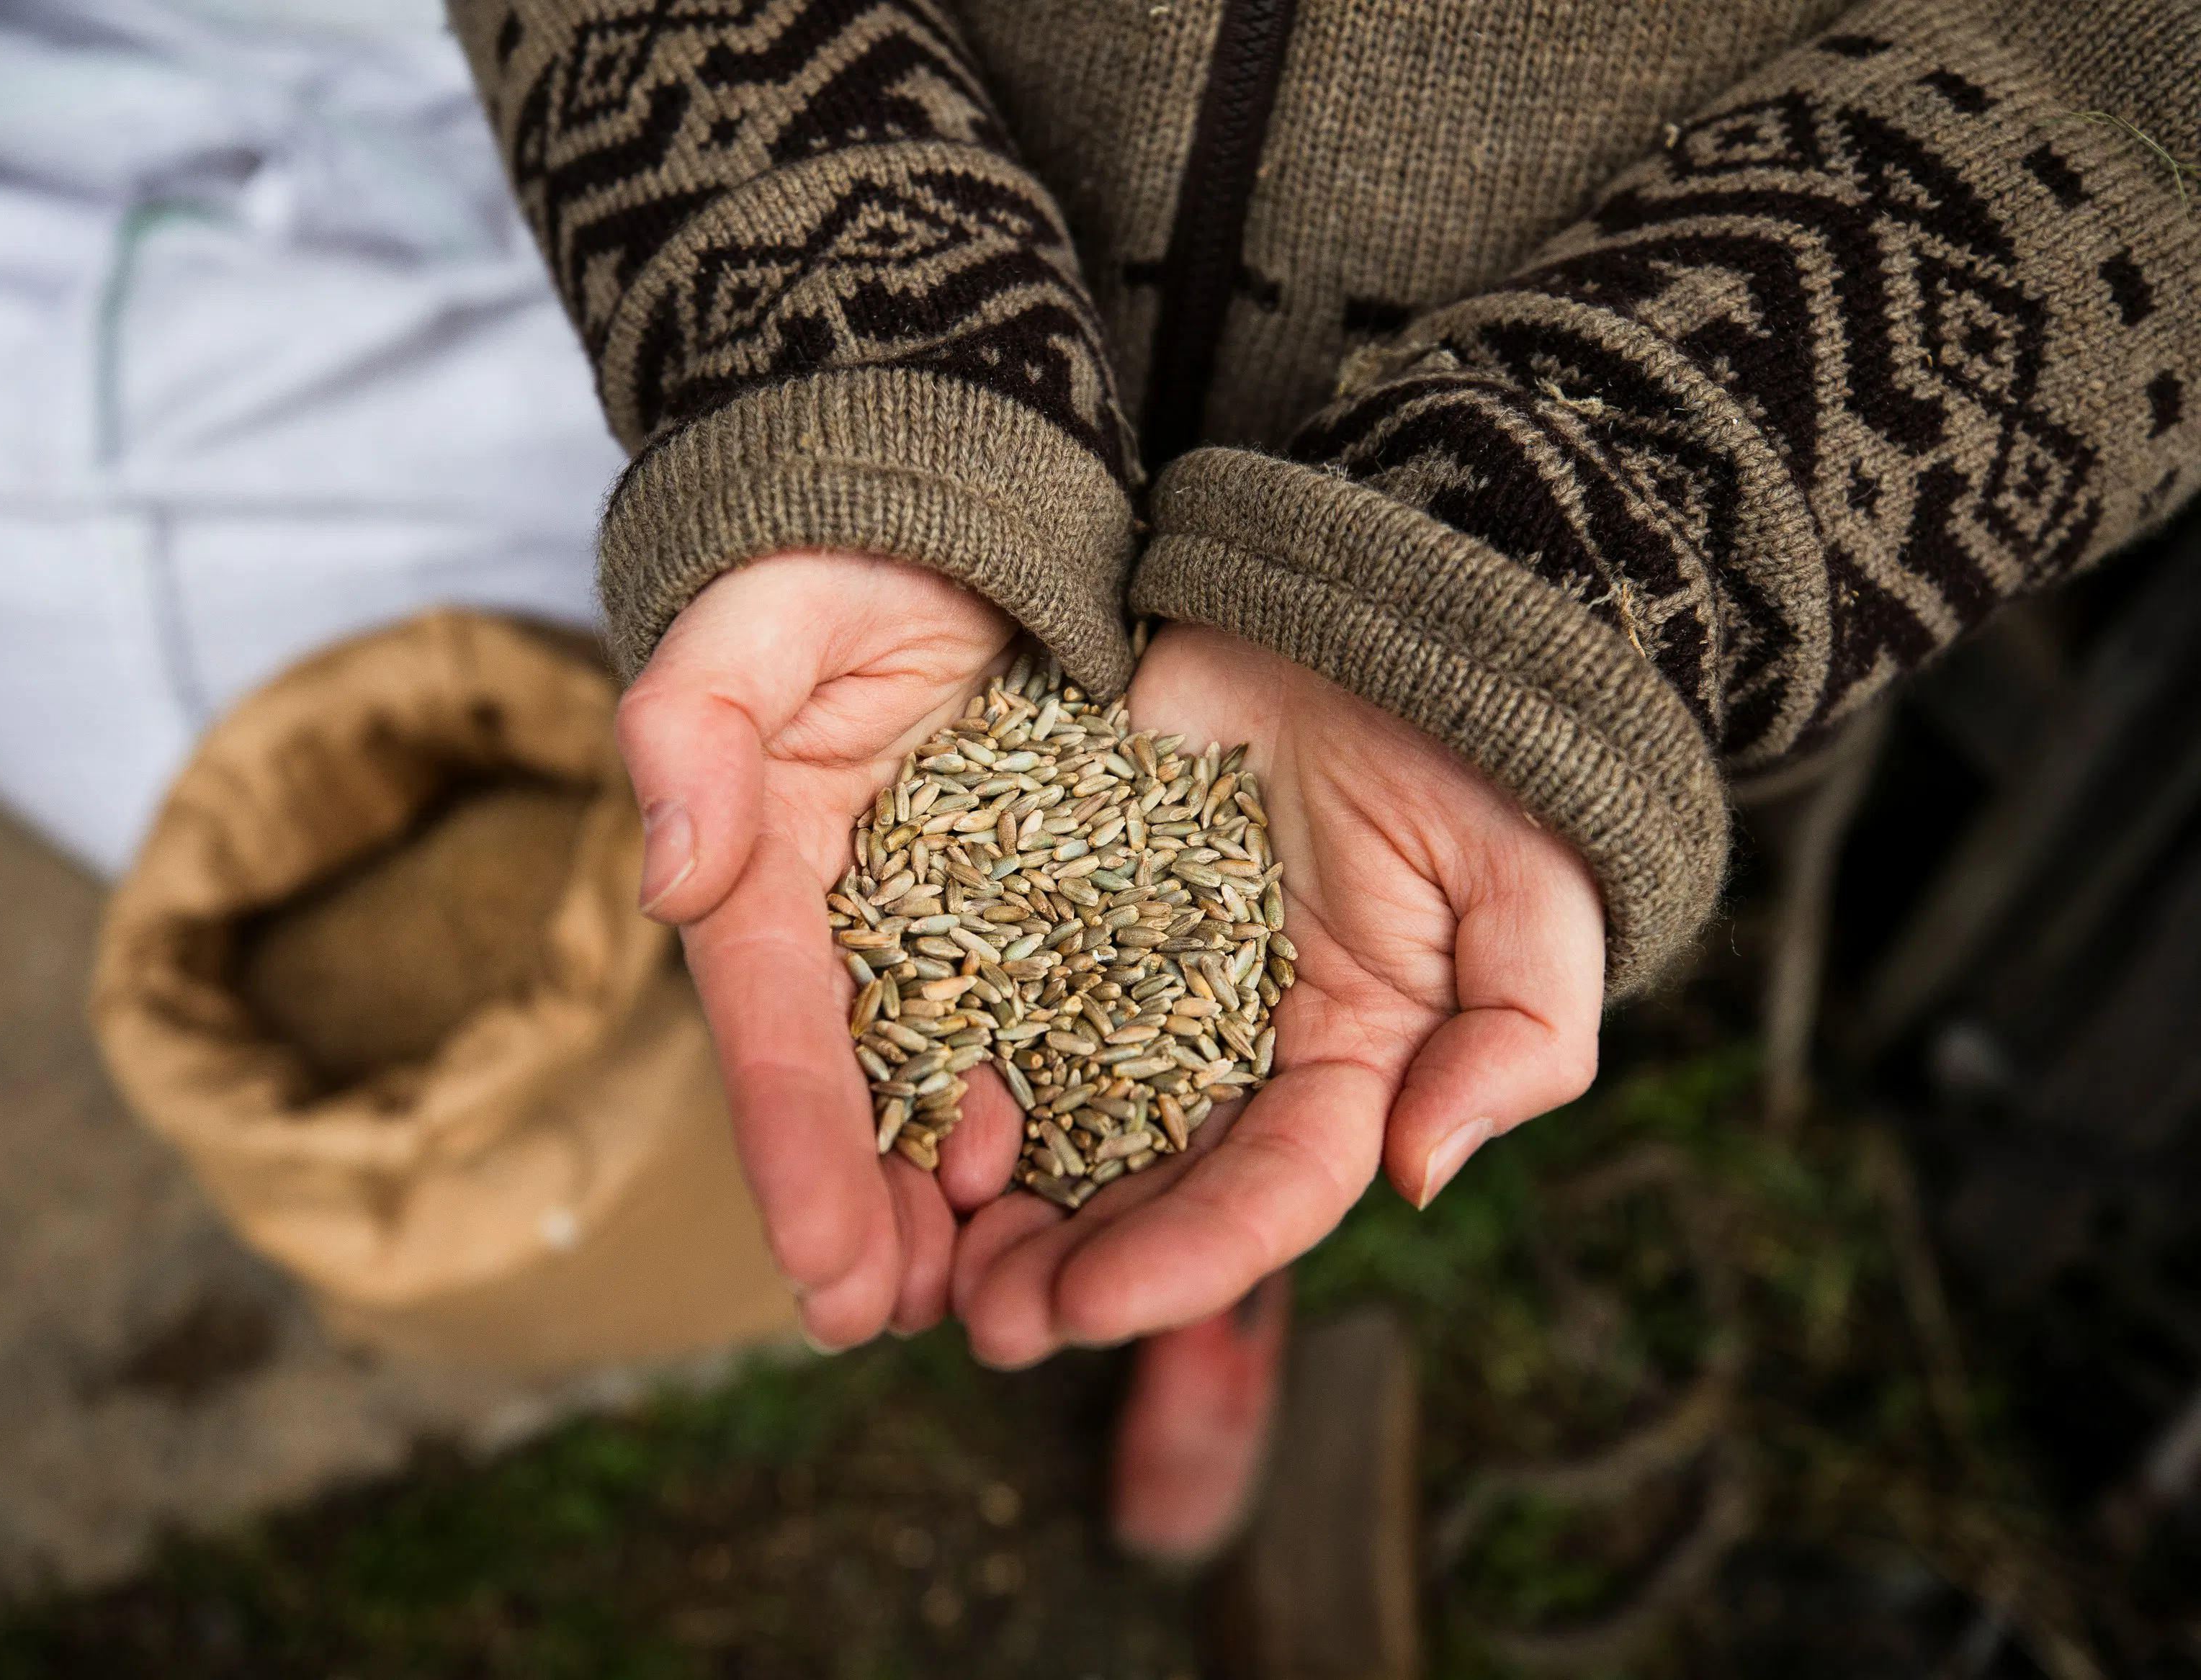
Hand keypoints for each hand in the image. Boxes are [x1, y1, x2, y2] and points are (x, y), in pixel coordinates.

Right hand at [618, 552, 1031, 1348]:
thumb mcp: (749, 624)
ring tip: (982, 1300)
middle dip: (865, 1215)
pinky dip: (1042, 1117)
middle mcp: (842, 920)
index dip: (796, 1149)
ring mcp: (934, 924)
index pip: (775, 1025)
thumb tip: (669, 878)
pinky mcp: (1021, 911)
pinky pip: (1033, 1026)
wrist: (930, 520)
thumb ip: (692, 734)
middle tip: (893, 1321)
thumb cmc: (823, 564)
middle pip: (847, 1090)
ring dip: (948, 1203)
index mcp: (765, 868)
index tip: (824, 1271)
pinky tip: (1064, 1193)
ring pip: (936, 1086)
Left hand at [951, 623, 1605, 1364]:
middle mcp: (1230, 1048)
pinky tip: (883, 1108)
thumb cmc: (1482, 755)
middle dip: (1065, 1263)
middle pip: (1144, 1183)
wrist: (1371, 608)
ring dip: (987, 1197)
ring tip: (914, 1251)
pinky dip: (942, 1054)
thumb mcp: (1535, 893)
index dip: (1184, 1260)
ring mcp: (1137, 977)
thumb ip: (1515, 1038)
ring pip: (1053, 1110)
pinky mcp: (1060, 902)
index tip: (1088, 1305)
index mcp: (1344, 1070)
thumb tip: (1425, 1172)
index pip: (1267, 1193)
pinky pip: (994, 987)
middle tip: (976, 1318)